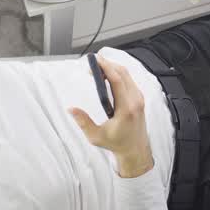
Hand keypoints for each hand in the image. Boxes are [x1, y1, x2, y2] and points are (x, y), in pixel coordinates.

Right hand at [69, 56, 154, 177]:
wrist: (135, 149)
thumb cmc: (117, 143)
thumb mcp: (96, 136)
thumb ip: (83, 122)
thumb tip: (71, 109)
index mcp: (126, 109)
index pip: (117, 81)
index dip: (106, 67)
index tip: (95, 60)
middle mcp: (135, 101)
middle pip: (122, 73)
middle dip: (107, 64)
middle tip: (92, 61)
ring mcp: (139, 98)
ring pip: (126, 74)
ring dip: (112, 67)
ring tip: (97, 67)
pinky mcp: (139, 98)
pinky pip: (129, 80)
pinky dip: (118, 73)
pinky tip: (107, 74)